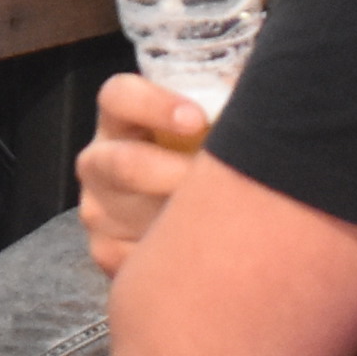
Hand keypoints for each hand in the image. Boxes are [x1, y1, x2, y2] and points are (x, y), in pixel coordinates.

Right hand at [77, 71, 214, 275]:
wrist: (178, 210)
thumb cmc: (203, 156)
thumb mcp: (209, 123)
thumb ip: (228, 102)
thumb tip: (258, 92)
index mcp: (121, 118)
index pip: (119, 96)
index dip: (154, 104)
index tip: (197, 119)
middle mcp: (99, 161)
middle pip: (122, 164)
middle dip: (175, 176)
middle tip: (221, 186)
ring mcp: (98, 208)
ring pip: (133, 218)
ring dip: (181, 224)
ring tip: (226, 227)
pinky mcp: (105, 251)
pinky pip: (138, 262)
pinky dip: (175, 263)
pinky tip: (205, 256)